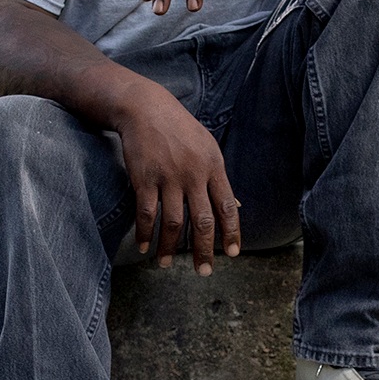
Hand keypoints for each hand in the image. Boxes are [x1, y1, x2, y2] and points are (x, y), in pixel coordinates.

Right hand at [113, 82, 241, 271]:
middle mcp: (193, 174)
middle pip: (202, 221)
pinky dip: (145, 234)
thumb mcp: (206, 146)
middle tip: (204, 271)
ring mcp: (168, 177)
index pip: (227, 207)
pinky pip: (147, 214)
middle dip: (204, 251)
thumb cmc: (178, 129)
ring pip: (173, 223)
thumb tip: (234, 206)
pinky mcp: (144, 179)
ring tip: (166, 265)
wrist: (144, 107)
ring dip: (169, 248)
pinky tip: (144, 247)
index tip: (231, 254)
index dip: (231, 233)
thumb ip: (217, 177)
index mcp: (213, 166)